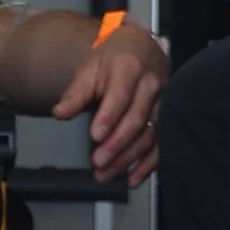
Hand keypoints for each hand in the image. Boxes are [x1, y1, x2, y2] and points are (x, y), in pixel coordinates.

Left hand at [52, 25, 168, 184]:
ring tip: (107, 174)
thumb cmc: (112, 62)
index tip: (95, 136)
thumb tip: (60, 113)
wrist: (141, 50)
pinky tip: (133, 178)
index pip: (120, 96)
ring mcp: (164, 102)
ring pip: (150, 134)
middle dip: (117, 144)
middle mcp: (151, 85)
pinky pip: (162, 144)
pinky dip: (148, 164)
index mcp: (129, 68)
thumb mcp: (90, 70)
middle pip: (136, 118)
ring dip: (129, 158)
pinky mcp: (169, 117)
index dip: (109, 117)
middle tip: (98, 162)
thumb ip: (75, 94)